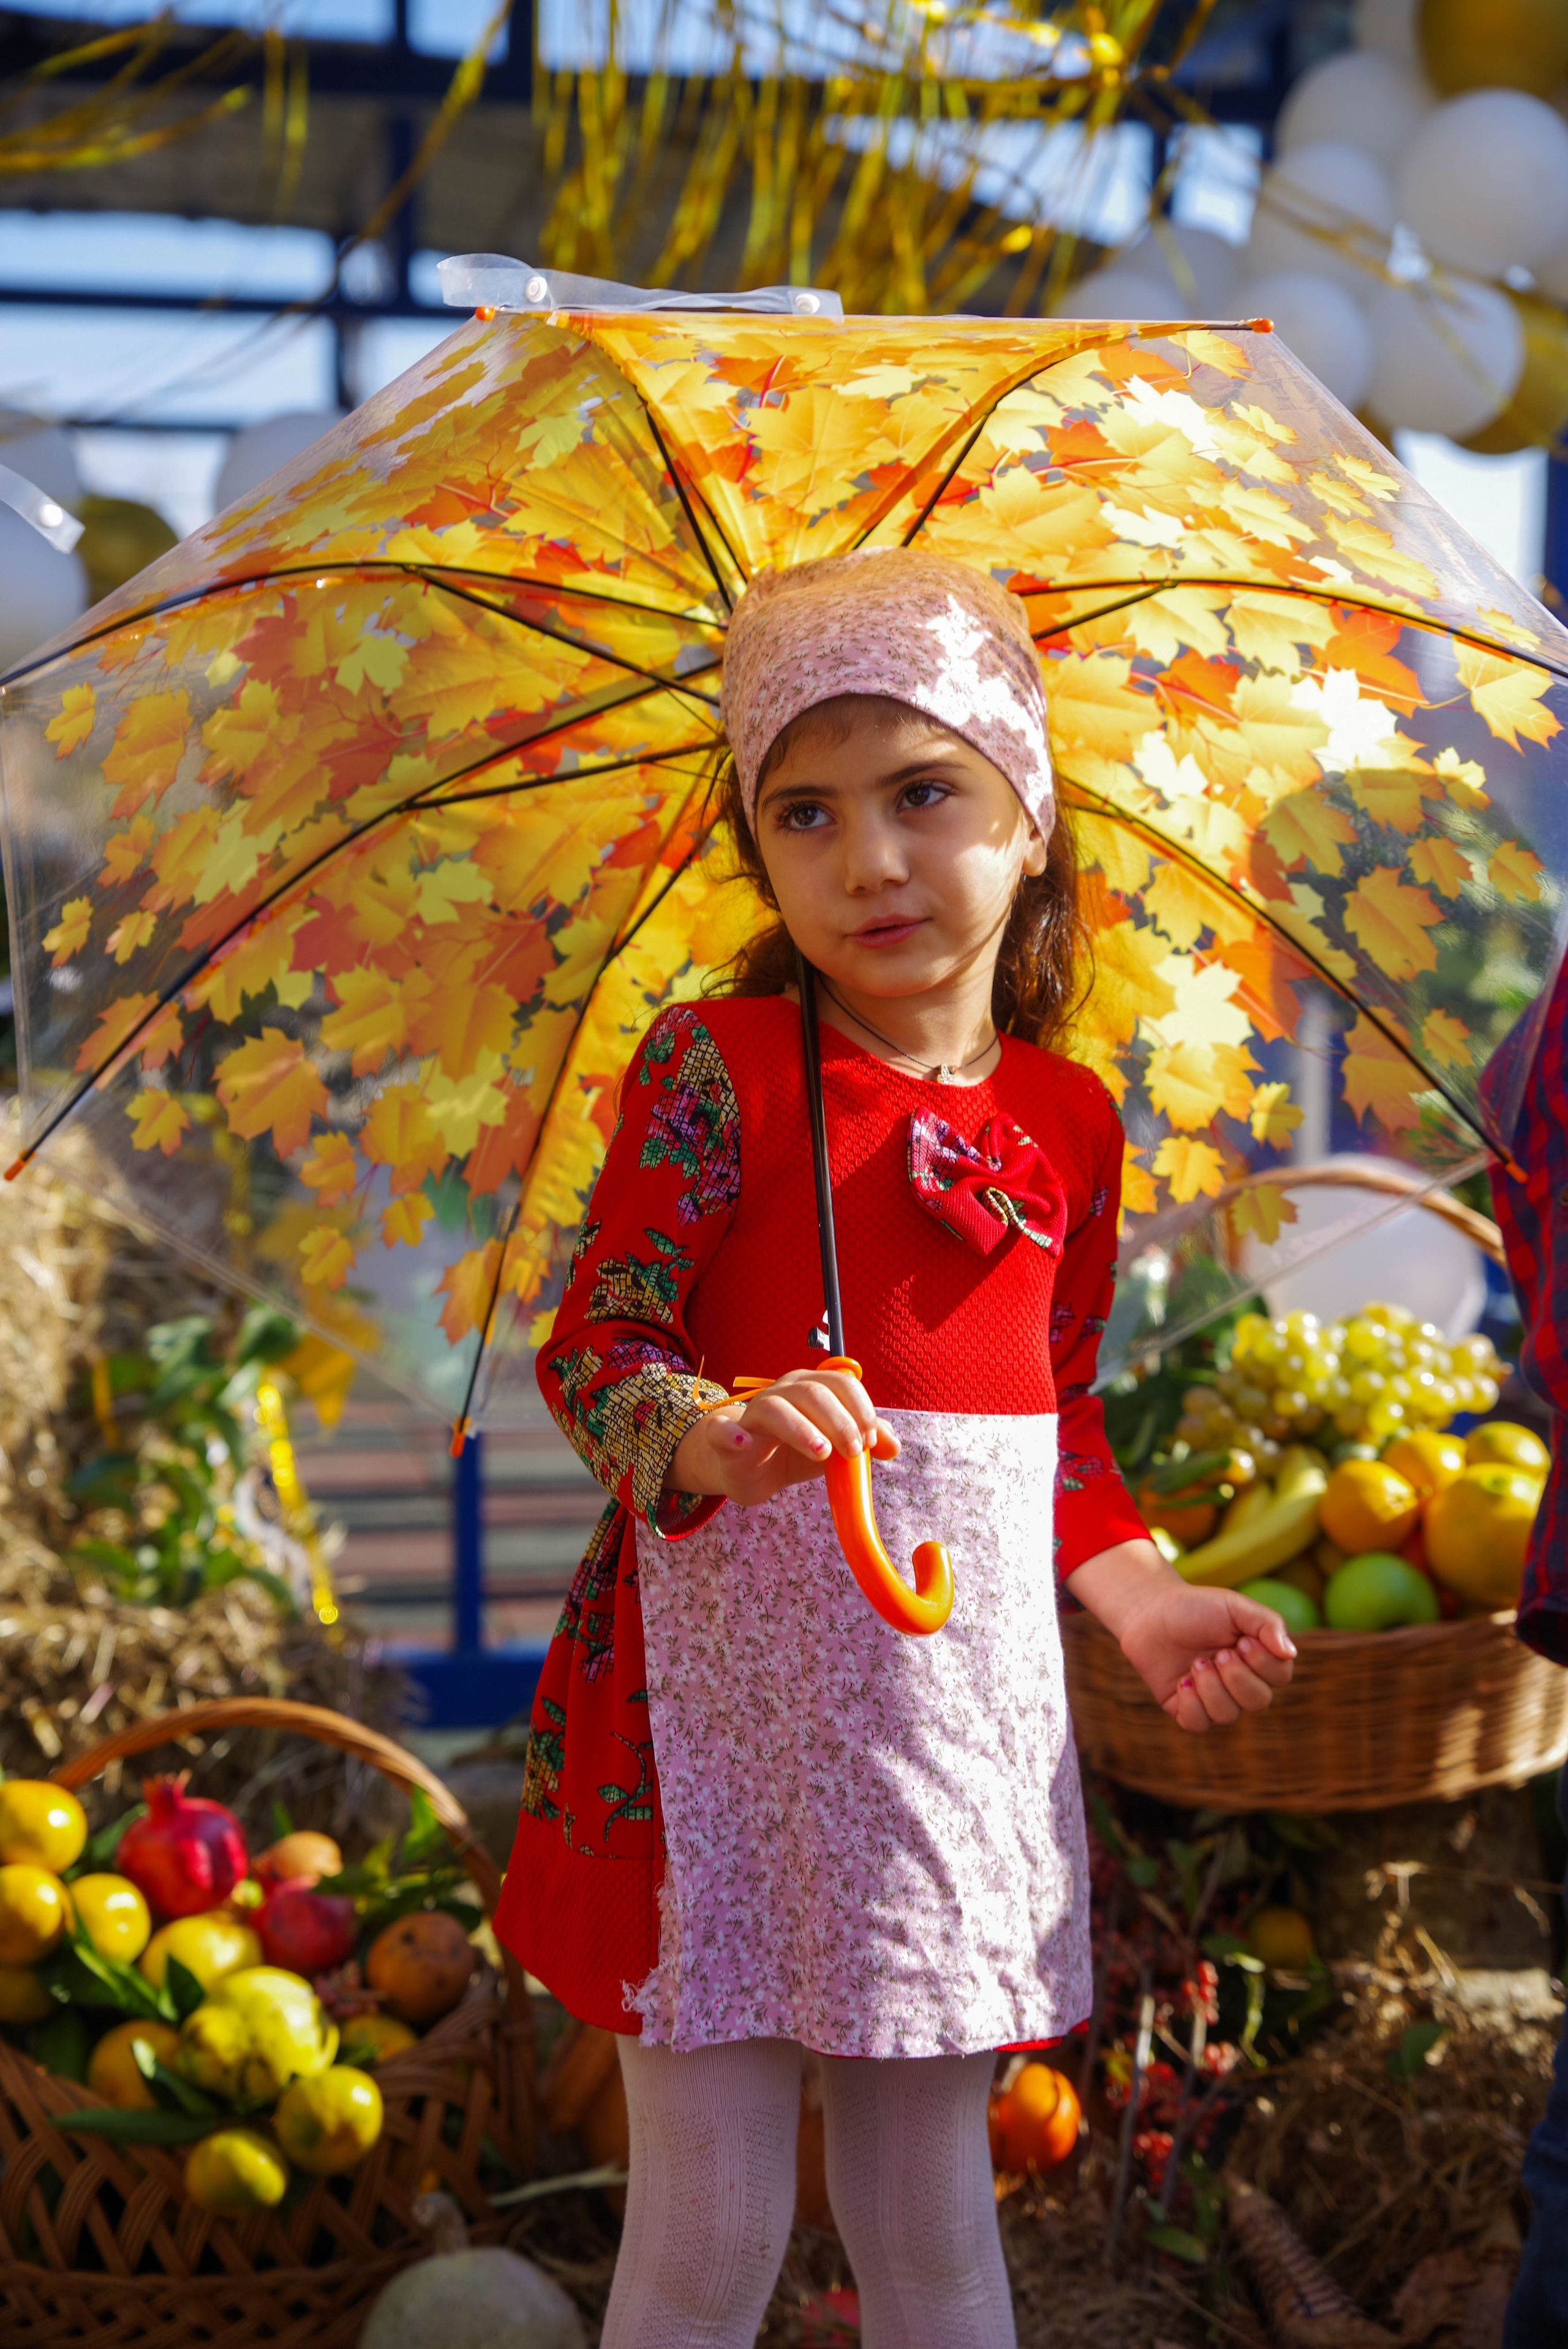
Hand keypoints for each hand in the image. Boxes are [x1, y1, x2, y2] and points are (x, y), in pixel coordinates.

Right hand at [666, 1365, 899, 1509]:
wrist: (750, 1469)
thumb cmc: (796, 1450)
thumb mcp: (836, 1447)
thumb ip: (866, 1441)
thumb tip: (893, 1446)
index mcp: (812, 1388)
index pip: (840, 1383)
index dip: (860, 1408)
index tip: (870, 1441)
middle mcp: (783, 1392)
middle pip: (813, 1393)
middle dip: (840, 1421)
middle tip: (853, 1452)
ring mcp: (752, 1412)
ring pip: (775, 1408)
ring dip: (801, 1429)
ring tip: (822, 1454)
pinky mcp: (726, 1438)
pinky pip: (722, 1430)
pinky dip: (731, 1434)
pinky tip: (743, 1443)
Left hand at [1066, 1541, 1295, 1733]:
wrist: (1149, 1612)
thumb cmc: (1196, 1607)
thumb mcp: (1234, 1606)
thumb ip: (1267, 1624)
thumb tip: (1290, 1653)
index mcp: (1257, 1658)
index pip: (1280, 1677)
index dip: (1264, 1663)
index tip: (1242, 1640)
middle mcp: (1239, 1683)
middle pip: (1259, 1701)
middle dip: (1237, 1677)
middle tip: (1218, 1653)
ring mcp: (1213, 1698)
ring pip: (1228, 1715)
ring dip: (1211, 1687)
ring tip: (1196, 1663)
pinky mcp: (1186, 1708)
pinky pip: (1199, 1724)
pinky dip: (1191, 1704)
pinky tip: (1182, 1680)